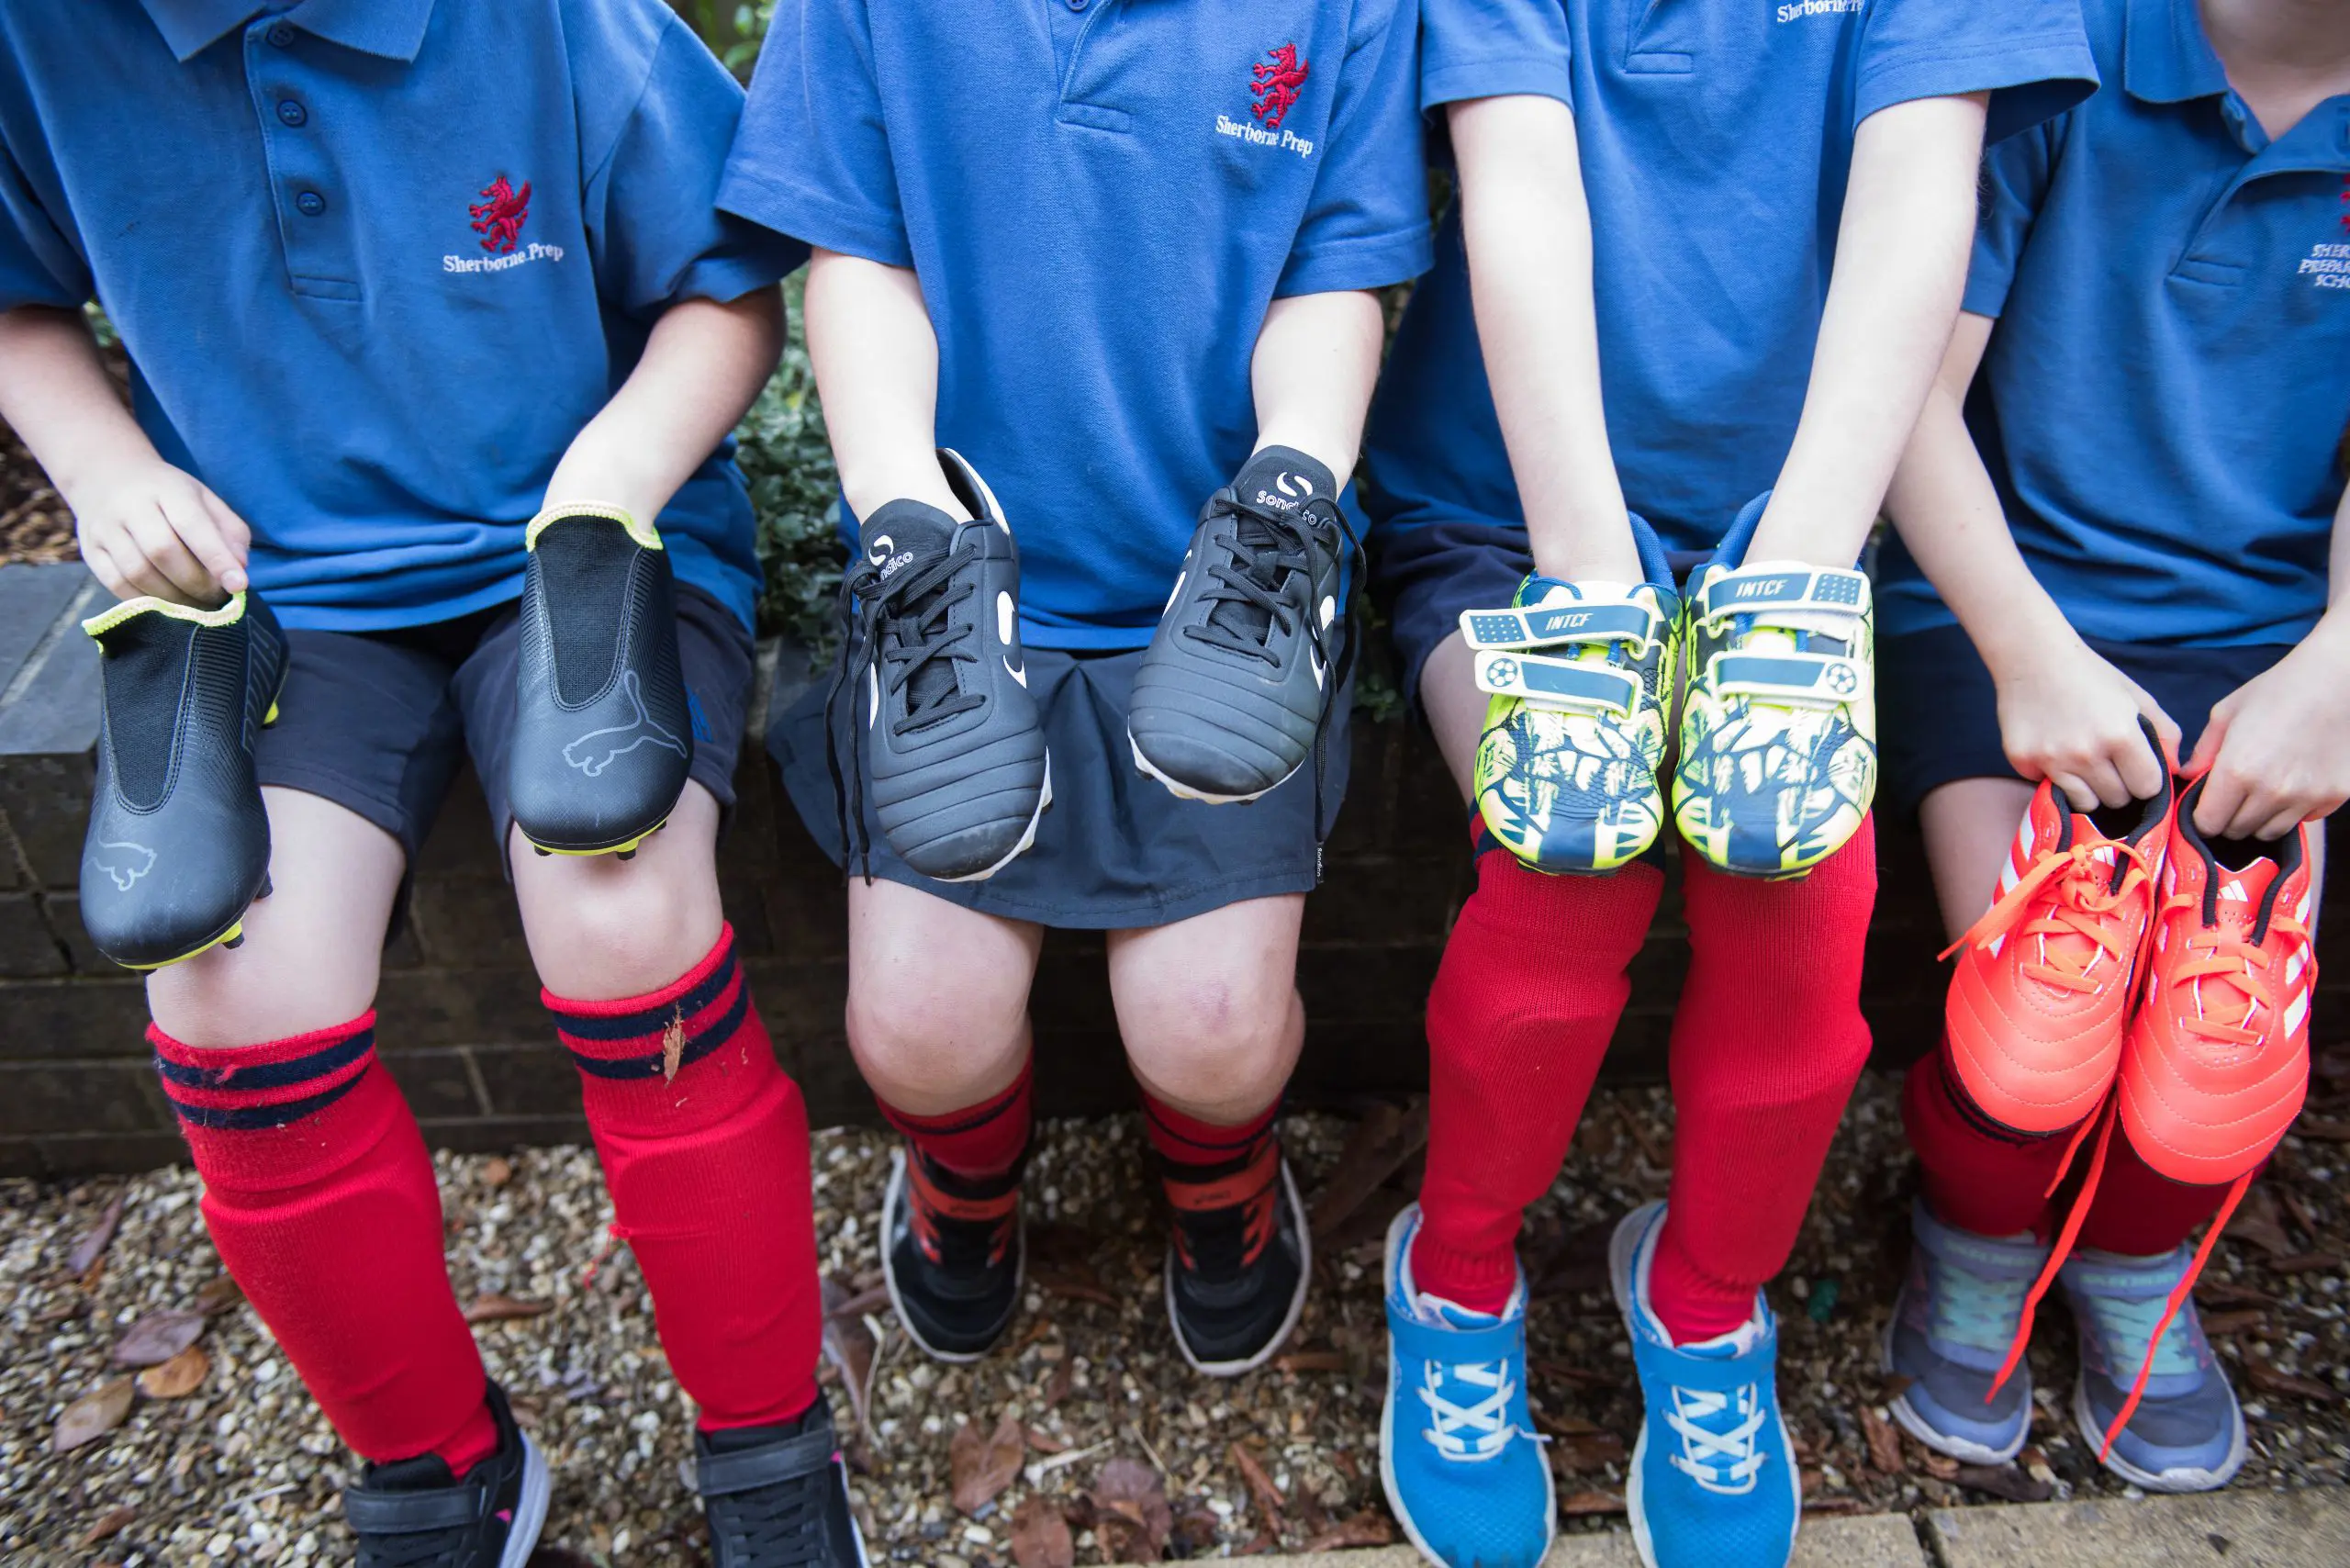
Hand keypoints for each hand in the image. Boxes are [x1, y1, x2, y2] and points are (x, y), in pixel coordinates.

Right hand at [69, 456, 250, 605]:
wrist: (106, 477)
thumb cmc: (168, 495)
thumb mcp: (205, 499)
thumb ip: (229, 531)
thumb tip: (239, 567)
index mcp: (167, 488)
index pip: (192, 523)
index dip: (216, 558)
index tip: (238, 585)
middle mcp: (130, 506)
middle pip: (162, 551)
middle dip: (196, 582)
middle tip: (216, 598)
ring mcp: (104, 528)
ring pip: (137, 571)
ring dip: (172, 597)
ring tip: (195, 605)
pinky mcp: (90, 550)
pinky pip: (116, 584)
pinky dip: (146, 601)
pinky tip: (166, 605)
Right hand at [1989, 634, 2178, 809]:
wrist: (2032, 656)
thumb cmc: (2089, 674)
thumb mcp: (2136, 696)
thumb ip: (2165, 733)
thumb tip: (2174, 770)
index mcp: (2121, 735)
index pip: (2147, 787)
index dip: (2145, 778)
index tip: (2135, 767)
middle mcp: (2086, 753)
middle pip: (2117, 799)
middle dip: (2117, 784)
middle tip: (2106, 762)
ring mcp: (2051, 760)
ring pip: (2085, 803)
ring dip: (2088, 789)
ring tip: (2081, 764)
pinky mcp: (2023, 761)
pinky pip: (2048, 787)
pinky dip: (2053, 776)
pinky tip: (2051, 750)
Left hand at [2187, 635, 2349, 840]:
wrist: (2338, 680)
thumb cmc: (2279, 690)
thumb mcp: (2227, 713)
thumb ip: (2203, 751)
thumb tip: (2188, 777)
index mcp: (2237, 771)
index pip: (2207, 823)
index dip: (2202, 816)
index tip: (2206, 805)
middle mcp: (2271, 791)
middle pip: (2237, 830)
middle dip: (2229, 817)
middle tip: (2234, 793)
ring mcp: (2306, 797)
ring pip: (2269, 831)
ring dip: (2259, 818)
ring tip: (2263, 788)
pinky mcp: (2334, 797)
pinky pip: (2302, 820)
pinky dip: (2292, 810)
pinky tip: (2293, 782)